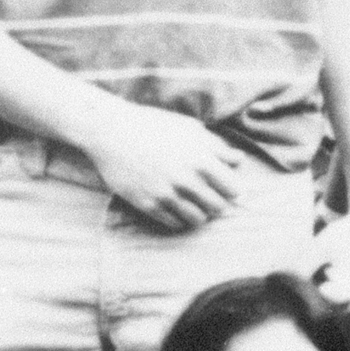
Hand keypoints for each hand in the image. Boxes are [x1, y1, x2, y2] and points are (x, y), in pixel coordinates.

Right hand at [88, 103, 244, 231]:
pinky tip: (174, 206)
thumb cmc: (154, 125)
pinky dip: (179, 219)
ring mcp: (166, 194)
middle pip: (218, 207)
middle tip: (207, 196)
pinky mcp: (148, 204)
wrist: (111, 130)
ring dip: (198, 213)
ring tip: (192, 203)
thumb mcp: (189, 129)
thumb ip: (217, 146)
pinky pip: (174, 224)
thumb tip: (238, 160)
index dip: (230, 188)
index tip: (223, 186)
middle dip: (216, 202)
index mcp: (202, 159)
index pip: (233, 189)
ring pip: (198, 219)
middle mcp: (187, 179)